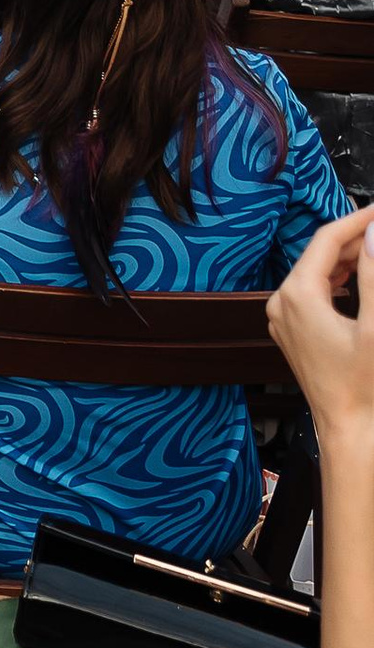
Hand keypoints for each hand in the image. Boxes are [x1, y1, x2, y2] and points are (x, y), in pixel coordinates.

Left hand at [267, 207, 373, 455]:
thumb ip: (373, 274)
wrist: (347, 427)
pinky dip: (339, 280)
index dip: (358, 220)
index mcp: (297, 295)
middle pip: (322, 254)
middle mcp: (282, 302)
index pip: (327, 239)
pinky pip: (315, 292)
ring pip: (318, 272)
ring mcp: (284, 317)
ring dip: (350, 259)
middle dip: (357, 239)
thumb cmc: (362, 385)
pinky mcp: (292, 330)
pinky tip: (361, 277)